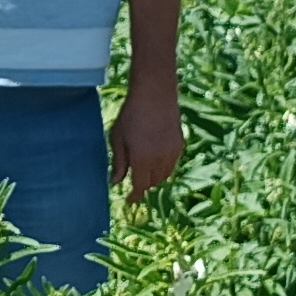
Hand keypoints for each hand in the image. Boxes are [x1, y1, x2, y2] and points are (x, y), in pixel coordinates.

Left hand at [109, 77, 183, 198]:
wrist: (155, 95)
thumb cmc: (131, 115)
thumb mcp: (118, 138)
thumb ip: (119, 163)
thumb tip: (115, 183)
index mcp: (142, 160)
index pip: (140, 187)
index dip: (135, 196)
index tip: (130, 200)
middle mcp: (160, 160)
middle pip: (153, 183)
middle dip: (143, 184)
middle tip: (134, 179)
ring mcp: (172, 153)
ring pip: (164, 175)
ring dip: (154, 177)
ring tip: (144, 168)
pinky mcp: (180, 145)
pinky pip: (172, 164)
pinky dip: (163, 166)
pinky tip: (155, 156)